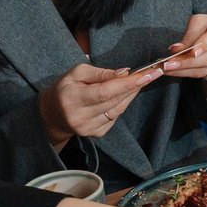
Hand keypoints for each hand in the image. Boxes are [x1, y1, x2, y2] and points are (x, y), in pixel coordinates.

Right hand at [39, 61, 159, 145]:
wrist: (52, 114)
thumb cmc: (65, 88)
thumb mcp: (76, 73)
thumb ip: (100, 73)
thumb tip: (124, 72)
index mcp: (73, 99)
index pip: (106, 92)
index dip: (128, 83)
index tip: (147, 74)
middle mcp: (81, 117)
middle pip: (115, 100)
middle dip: (136, 86)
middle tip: (153, 73)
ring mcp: (89, 128)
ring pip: (119, 109)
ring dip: (132, 93)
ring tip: (142, 79)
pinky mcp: (97, 133)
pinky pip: (116, 116)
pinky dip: (123, 103)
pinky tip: (126, 93)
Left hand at [160, 13, 206, 84]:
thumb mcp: (203, 22)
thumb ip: (190, 34)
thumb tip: (176, 49)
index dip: (203, 46)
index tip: (190, 52)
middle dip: (187, 62)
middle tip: (168, 64)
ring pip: (204, 70)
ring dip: (183, 70)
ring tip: (165, 69)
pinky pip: (201, 75)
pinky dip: (185, 73)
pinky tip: (172, 72)